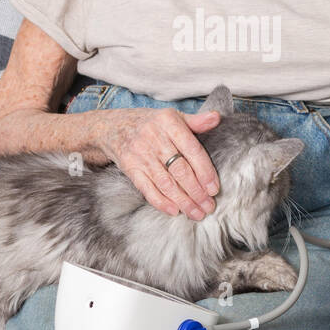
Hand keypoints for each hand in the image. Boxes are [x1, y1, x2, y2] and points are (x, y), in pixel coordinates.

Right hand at [97, 105, 220, 219]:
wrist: (113, 127)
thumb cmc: (151, 124)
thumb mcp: (172, 116)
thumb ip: (196, 121)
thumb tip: (216, 118)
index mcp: (168, 122)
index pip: (192, 150)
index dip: (205, 171)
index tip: (214, 188)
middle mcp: (154, 138)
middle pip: (180, 170)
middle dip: (196, 192)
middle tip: (209, 206)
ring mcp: (140, 154)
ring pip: (166, 182)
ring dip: (183, 201)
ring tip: (196, 213)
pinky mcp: (130, 168)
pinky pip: (147, 188)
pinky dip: (161, 202)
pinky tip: (174, 210)